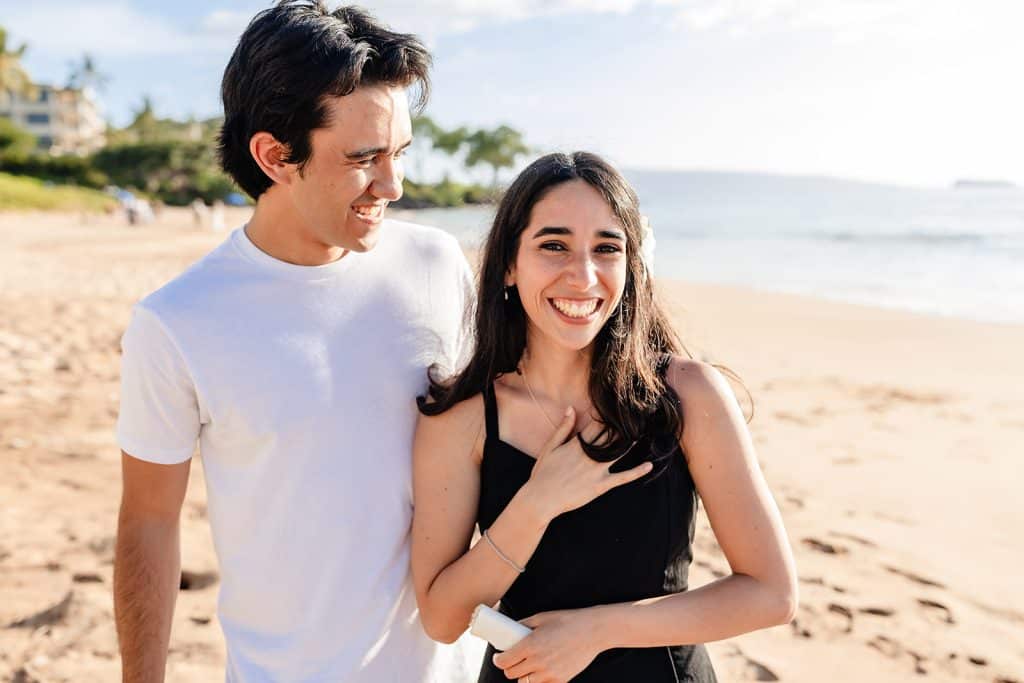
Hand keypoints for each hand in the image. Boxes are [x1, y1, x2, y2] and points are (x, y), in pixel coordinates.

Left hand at [492, 609, 604, 682]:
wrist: (592, 631)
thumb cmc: (567, 621)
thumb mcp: (541, 618)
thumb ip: (523, 625)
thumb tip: (509, 629)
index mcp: (530, 645)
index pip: (504, 662)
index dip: (498, 660)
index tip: (499, 657)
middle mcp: (538, 662)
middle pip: (511, 674)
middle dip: (509, 667)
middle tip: (512, 660)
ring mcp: (549, 673)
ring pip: (524, 682)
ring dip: (523, 675)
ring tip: (527, 666)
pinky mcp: (560, 680)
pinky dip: (538, 679)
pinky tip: (541, 670)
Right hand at [522, 407, 651, 522]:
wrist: (541, 499)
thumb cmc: (542, 473)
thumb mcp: (550, 447)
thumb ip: (563, 428)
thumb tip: (571, 408)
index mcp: (577, 444)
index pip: (596, 425)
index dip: (607, 416)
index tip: (618, 407)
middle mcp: (590, 455)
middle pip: (610, 436)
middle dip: (622, 427)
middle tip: (636, 417)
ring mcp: (596, 471)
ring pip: (619, 453)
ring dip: (631, 442)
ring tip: (643, 433)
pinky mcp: (600, 486)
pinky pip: (622, 478)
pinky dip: (636, 472)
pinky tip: (649, 466)